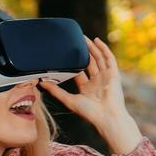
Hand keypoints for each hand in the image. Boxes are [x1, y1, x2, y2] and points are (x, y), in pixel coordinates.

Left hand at [42, 37, 140, 152]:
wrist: (107, 117)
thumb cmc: (90, 113)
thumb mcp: (69, 100)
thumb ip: (56, 91)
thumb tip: (42, 83)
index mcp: (88, 88)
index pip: (80, 72)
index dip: (74, 62)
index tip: (66, 54)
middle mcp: (97, 82)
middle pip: (90, 62)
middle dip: (84, 52)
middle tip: (76, 40)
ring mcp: (106, 77)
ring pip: (99, 58)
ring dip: (92, 48)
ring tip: (84, 37)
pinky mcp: (113, 75)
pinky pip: (109, 59)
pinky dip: (104, 49)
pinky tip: (97, 41)